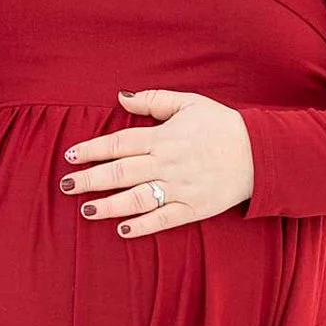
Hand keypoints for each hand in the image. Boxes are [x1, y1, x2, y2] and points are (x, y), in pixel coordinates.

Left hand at [63, 89, 255, 236]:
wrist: (259, 153)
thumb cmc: (222, 125)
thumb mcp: (190, 103)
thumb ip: (154, 100)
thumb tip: (122, 96)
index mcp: (164, 137)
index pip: (120, 143)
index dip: (93, 149)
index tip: (71, 155)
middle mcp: (168, 164)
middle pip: (121, 173)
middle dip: (90, 179)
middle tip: (66, 185)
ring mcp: (180, 188)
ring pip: (137, 199)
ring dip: (109, 205)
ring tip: (87, 209)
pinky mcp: (193, 208)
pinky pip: (163, 220)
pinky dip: (142, 226)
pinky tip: (123, 229)